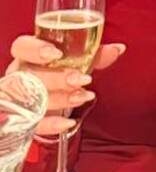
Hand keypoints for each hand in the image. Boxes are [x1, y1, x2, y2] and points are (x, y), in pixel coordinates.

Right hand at [6, 35, 124, 135]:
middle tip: (80, 79)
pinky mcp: (27, 119)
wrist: (53, 98)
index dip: (35, 49)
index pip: (22, 47)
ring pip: (32, 99)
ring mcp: (21, 97)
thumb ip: (95, 55)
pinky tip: (69, 123)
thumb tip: (118, 48)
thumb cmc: (61, 73)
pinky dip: (52, 125)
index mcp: (29, 55)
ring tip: (82, 96)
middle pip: (29, 75)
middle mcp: (21, 74)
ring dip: (59, 99)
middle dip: (56, 78)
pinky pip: (35, 125)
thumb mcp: (77, 62)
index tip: (55, 53)